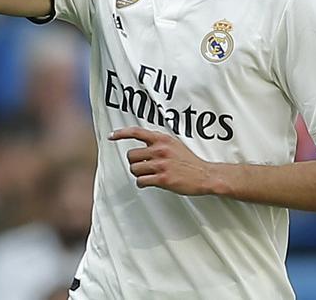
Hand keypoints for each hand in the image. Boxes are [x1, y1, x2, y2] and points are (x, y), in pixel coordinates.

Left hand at [109, 127, 226, 195]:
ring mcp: (161, 165)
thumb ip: (158, 142)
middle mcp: (160, 150)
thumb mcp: (174, 144)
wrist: (204, 175)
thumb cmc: (189, 161)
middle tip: (142, 166)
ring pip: (134, 169)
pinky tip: (149, 182)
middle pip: (131, 155)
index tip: (111, 136)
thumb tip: (142, 144)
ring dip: (138, 174)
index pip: (136, 132)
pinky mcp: (163, 179)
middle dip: (134, 163)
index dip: (121, 133)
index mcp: (162, 139)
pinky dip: (142, 183)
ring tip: (148, 175)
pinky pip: (141, 181)